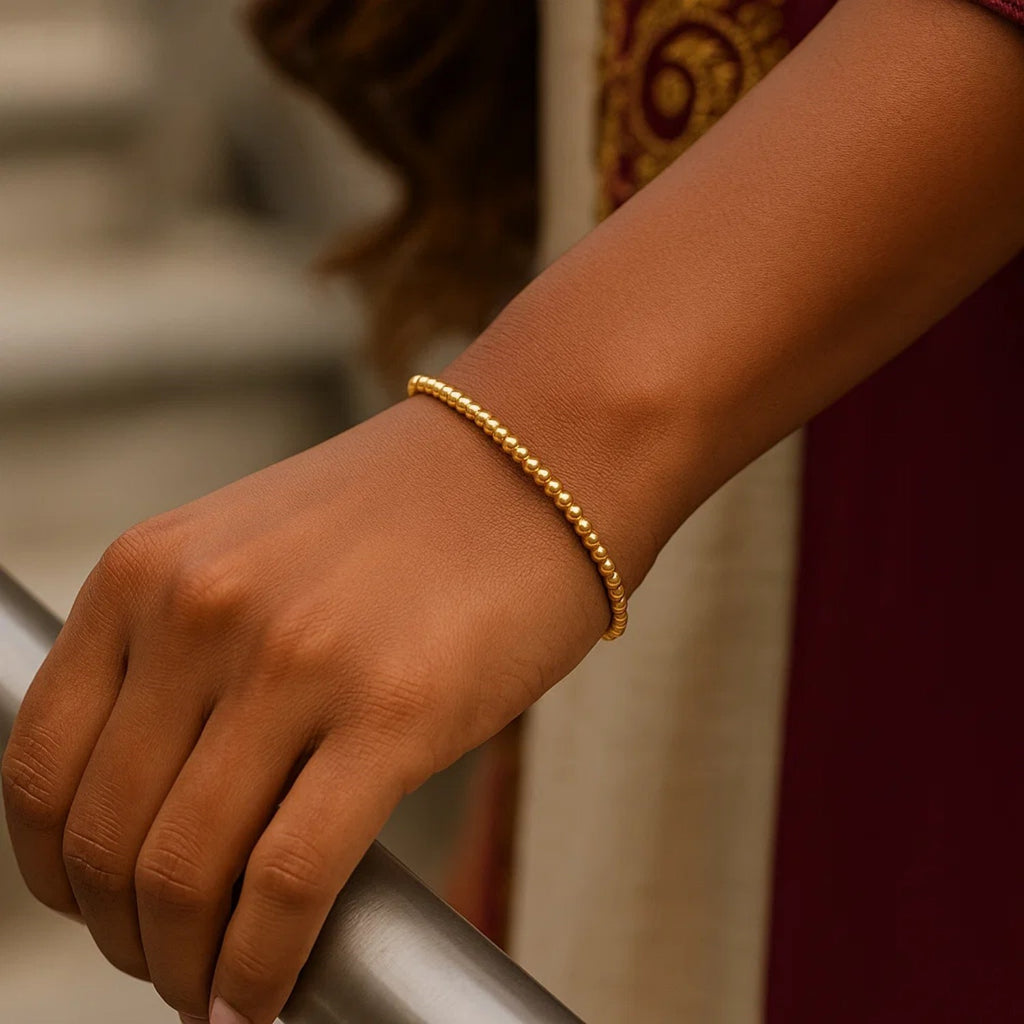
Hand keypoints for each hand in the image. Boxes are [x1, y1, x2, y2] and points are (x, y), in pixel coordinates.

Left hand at [2, 395, 606, 1023]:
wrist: (539, 456)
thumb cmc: (411, 512)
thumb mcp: (258, 553)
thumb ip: (189, 654)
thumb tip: (163, 795)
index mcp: (148, 571)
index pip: (41, 765)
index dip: (52, 871)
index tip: (94, 911)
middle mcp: (201, 612)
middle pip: (108, 838)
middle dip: (126, 935)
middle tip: (168, 965)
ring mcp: (295, 662)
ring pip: (188, 875)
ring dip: (187, 967)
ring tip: (217, 990)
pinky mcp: (394, 713)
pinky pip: (290, 884)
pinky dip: (262, 967)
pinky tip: (266, 997)